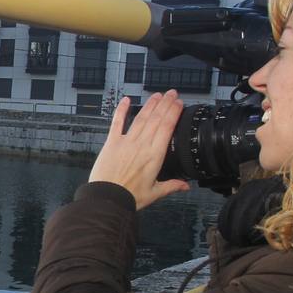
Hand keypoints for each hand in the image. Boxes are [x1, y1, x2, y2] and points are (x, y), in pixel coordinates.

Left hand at [89, 90, 190, 208]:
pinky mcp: (111, 143)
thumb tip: (185, 186)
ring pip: (140, 118)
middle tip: (172, 93)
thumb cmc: (129, 197)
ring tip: (158, 95)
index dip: (173, 112)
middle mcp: (141, 145)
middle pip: (156, 119)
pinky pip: (117, 123)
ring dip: (150, 105)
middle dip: (165, 104)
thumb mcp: (154, 193)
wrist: (107, 199)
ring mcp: (126, 142)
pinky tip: (126, 100)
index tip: (179, 103)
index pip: (167, 127)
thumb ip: (171, 186)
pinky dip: (121, 110)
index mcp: (154, 156)